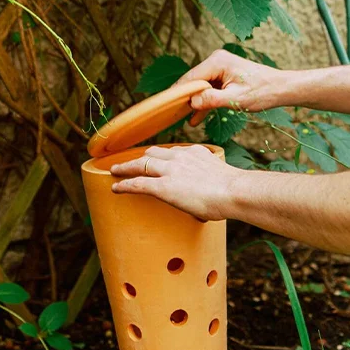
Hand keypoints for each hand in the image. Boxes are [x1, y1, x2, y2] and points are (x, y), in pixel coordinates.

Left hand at [110, 145, 242, 220]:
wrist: (232, 191)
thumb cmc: (233, 190)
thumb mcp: (220, 176)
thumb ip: (211, 181)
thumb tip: (212, 197)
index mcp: (195, 153)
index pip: (173, 152)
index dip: (162, 156)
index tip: (157, 159)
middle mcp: (180, 157)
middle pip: (153, 153)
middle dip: (141, 157)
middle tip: (133, 162)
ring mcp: (169, 170)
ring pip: (141, 164)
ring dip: (126, 167)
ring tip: (116, 171)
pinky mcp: (162, 186)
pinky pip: (137, 183)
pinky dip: (124, 184)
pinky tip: (116, 187)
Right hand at [175, 49, 286, 123]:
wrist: (280, 88)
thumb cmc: (262, 91)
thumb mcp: (236, 99)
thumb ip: (212, 100)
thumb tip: (192, 102)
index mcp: (217, 62)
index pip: (190, 78)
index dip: (178, 93)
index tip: (165, 106)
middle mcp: (216, 61)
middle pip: (192, 81)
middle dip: (184, 99)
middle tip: (172, 116)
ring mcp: (219, 68)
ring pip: (200, 87)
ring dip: (194, 103)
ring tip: (181, 120)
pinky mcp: (223, 76)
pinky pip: (208, 89)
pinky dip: (204, 102)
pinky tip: (196, 119)